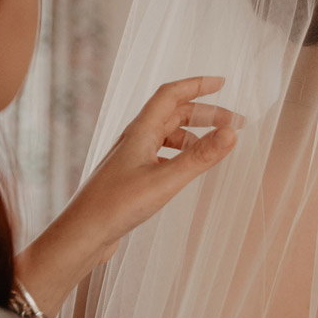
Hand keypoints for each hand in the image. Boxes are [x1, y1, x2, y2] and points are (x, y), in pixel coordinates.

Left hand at [16, 77, 239, 313]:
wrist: (83, 234)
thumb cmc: (116, 205)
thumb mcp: (165, 180)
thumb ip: (199, 157)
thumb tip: (232, 132)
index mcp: (140, 131)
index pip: (171, 95)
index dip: (197, 85)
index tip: (222, 83)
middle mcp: (134, 140)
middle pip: (173, 114)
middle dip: (205, 114)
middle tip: (235, 123)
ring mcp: (131, 158)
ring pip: (167, 136)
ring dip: (193, 136)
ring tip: (215, 148)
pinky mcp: (130, 178)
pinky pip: (161, 155)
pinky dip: (180, 155)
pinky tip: (187, 168)